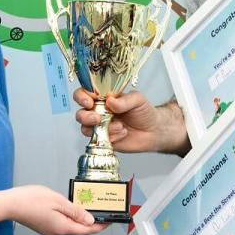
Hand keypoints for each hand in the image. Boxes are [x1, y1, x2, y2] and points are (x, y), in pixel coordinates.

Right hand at [8, 186, 105, 234]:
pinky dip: (69, 216)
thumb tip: (90, 221)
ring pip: (70, 225)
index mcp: (63, 228)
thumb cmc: (31, 200)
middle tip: (100, 209)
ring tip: (87, 205)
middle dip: (91, 220)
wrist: (10, 204)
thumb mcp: (58, 201)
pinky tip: (70, 206)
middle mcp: (57, 233)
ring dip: (79, 217)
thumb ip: (76, 211)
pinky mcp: (45, 227)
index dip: (100, 226)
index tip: (110, 220)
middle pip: (79, 229)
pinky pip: (62, 223)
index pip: (87, 231)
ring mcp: (50, 231)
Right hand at [73, 89, 189, 154]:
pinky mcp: (103, 140)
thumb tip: (110, 100)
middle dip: (86, 116)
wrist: (153, 131)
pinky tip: (123, 133)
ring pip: (86, 128)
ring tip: (119, 126)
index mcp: (103, 98)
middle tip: (98, 118)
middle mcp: (98, 112)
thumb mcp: (138, 99)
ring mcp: (100, 127)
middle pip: (80, 113)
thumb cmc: (144, 112)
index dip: (82, 97)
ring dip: (101, 128)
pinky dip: (111, 137)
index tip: (89, 102)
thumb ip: (124, 100)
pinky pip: (98, 140)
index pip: (84, 94)